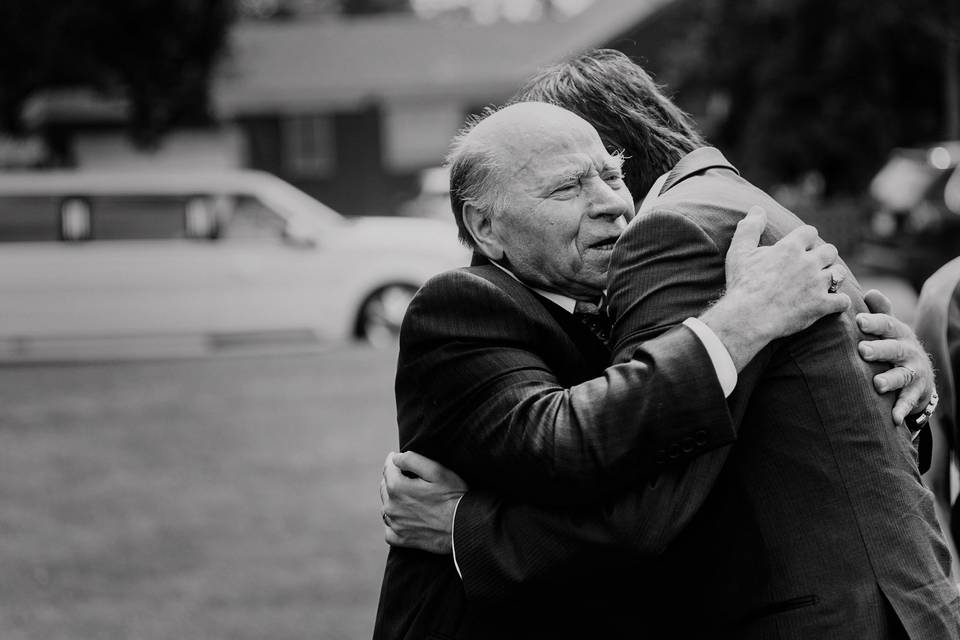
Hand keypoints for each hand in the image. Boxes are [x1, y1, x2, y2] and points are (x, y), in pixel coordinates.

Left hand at [379, 451, 467, 553]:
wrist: (463, 528)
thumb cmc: (453, 497)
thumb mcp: (437, 471)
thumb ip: (412, 460)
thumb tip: (395, 458)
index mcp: (397, 488)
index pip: (388, 468)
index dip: (395, 461)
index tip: (400, 459)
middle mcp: (391, 507)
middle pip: (385, 487)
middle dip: (393, 479)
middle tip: (409, 478)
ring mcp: (395, 525)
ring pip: (387, 507)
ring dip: (394, 500)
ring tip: (410, 497)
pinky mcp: (402, 539)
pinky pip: (390, 529)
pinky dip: (394, 523)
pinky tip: (405, 518)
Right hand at [702, 206, 850, 370]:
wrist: (748, 317)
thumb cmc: (742, 284)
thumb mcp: (739, 252)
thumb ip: (750, 228)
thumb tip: (757, 209)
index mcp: (790, 247)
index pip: (809, 231)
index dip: (805, 239)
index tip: (799, 247)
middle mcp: (808, 262)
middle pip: (830, 251)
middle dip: (823, 257)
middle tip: (812, 266)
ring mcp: (817, 284)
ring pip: (839, 274)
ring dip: (833, 278)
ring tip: (823, 284)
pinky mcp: (822, 305)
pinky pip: (843, 301)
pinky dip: (839, 302)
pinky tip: (831, 304)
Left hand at [856, 289, 934, 424]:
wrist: (920, 375)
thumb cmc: (893, 346)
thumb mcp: (890, 328)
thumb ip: (880, 311)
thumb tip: (868, 291)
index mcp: (898, 333)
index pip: (888, 325)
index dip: (875, 322)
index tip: (859, 321)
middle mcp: (908, 351)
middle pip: (894, 349)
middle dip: (879, 349)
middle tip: (862, 350)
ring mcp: (913, 372)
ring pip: (902, 376)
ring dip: (890, 380)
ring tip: (877, 384)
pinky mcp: (916, 393)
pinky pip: (909, 402)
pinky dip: (902, 409)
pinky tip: (894, 418)